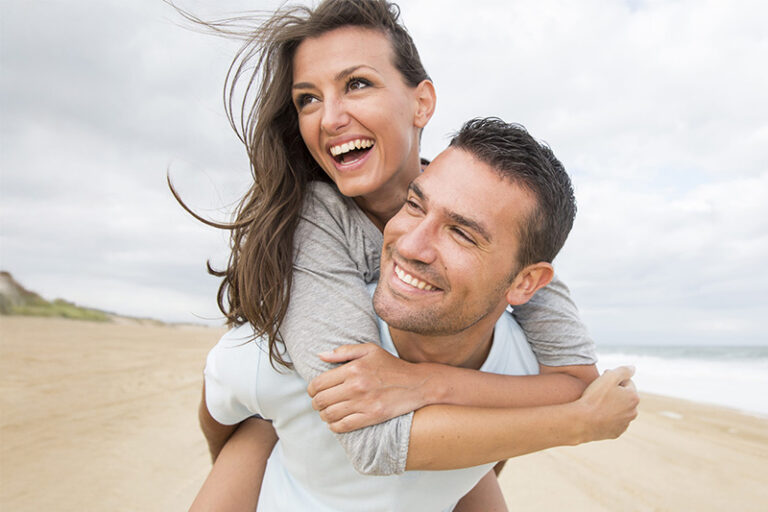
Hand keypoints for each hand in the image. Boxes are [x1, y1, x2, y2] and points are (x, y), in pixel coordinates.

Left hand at [307, 343, 428, 432]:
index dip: (311, 390)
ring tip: (327, 413)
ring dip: (324, 415)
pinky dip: (334, 427)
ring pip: (330, 415)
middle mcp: (356, 386)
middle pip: (321, 400)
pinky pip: (343, 426)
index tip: (314, 392)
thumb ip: (344, 351)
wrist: (416, 383)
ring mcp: (363, 403)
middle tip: (319, 403)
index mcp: (352, 368)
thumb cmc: (391, 365)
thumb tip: (320, 356)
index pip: (318, 383)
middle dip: (316, 403)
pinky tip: (335, 423)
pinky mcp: (371, 416)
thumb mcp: (369, 350)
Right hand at [576, 365, 638, 441]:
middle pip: (624, 397)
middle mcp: (633, 412)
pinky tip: (597, 414)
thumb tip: (633, 368)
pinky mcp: (616, 433)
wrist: (582, 421)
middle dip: (615, 393)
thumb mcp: (609, 377)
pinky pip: (614, 422)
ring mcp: (624, 424)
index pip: (627, 382)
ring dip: (612, 405)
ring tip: (597, 404)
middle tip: (599, 392)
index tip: (602, 382)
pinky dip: (608, 417)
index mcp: (633, 397)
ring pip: (620, 410)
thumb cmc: (595, 398)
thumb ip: (623, 370)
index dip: (613, 380)